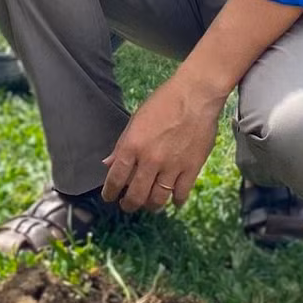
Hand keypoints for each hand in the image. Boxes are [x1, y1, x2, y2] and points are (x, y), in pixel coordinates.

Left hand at [100, 70, 225, 213]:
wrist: (194, 97)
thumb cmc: (162, 103)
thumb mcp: (135, 121)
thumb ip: (122, 145)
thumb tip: (109, 164)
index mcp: (132, 146)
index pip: (116, 177)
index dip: (110, 192)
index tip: (108, 198)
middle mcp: (150, 160)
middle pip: (136, 194)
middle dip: (129, 204)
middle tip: (127, 206)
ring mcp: (172, 166)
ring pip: (158, 198)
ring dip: (151, 206)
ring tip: (148, 206)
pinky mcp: (192, 168)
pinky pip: (181, 193)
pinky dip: (176, 201)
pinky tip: (173, 202)